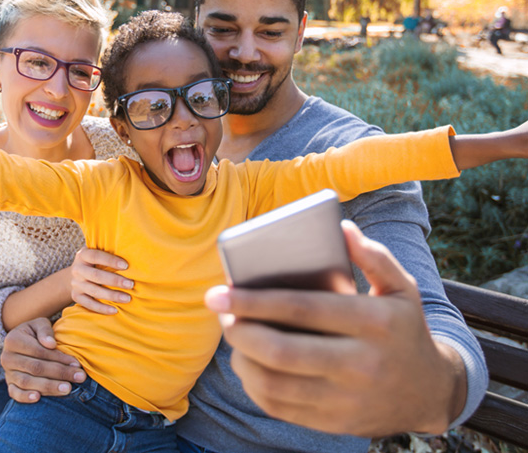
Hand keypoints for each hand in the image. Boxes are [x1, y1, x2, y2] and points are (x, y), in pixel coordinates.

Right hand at [1, 318, 86, 401]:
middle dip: (59, 373)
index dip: (59, 358)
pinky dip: (25, 397)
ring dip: (49, 387)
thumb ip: (45, 331)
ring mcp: (7, 372)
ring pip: (27, 382)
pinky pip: (15, 393)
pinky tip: (38, 398)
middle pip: (35, 368)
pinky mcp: (9, 384)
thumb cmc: (35, 332)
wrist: (21, 341)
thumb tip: (51, 344)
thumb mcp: (39, 324)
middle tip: (79, 377)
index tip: (77, 363)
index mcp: (13, 340)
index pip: (39, 352)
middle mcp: (7, 357)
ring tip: (67, 388)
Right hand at [71, 248, 132, 313]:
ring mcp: (75, 284)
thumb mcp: (97, 252)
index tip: (126, 266)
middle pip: (96, 275)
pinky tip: (115, 310)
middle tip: (131, 284)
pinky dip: (102, 308)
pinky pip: (89, 304)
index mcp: (83, 255)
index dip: (110, 260)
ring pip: (94, 291)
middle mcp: (77, 269)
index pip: (95, 256)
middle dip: (114, 280)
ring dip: (112, 295)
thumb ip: (108, 251)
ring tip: (127, 298)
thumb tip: (132, 254)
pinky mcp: (76, 296)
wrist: (75, 275)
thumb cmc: (95, 262)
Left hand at [205, 221, 466, 436]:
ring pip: (275, 384)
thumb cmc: (404, 328)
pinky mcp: (336, 424)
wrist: (431, 391)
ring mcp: (348, 400)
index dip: (255, 301)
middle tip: (221, 314)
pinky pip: (282, 408)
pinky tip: (248, 364)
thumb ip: (374, 256)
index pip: (302, 309)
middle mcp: (362, 365)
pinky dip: (255, 386)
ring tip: (233, 336)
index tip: (220, 293)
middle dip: (239, 331)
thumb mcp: (402, 288)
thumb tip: (341, 227)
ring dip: (242, 360)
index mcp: (375, 323)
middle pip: (282, 351)